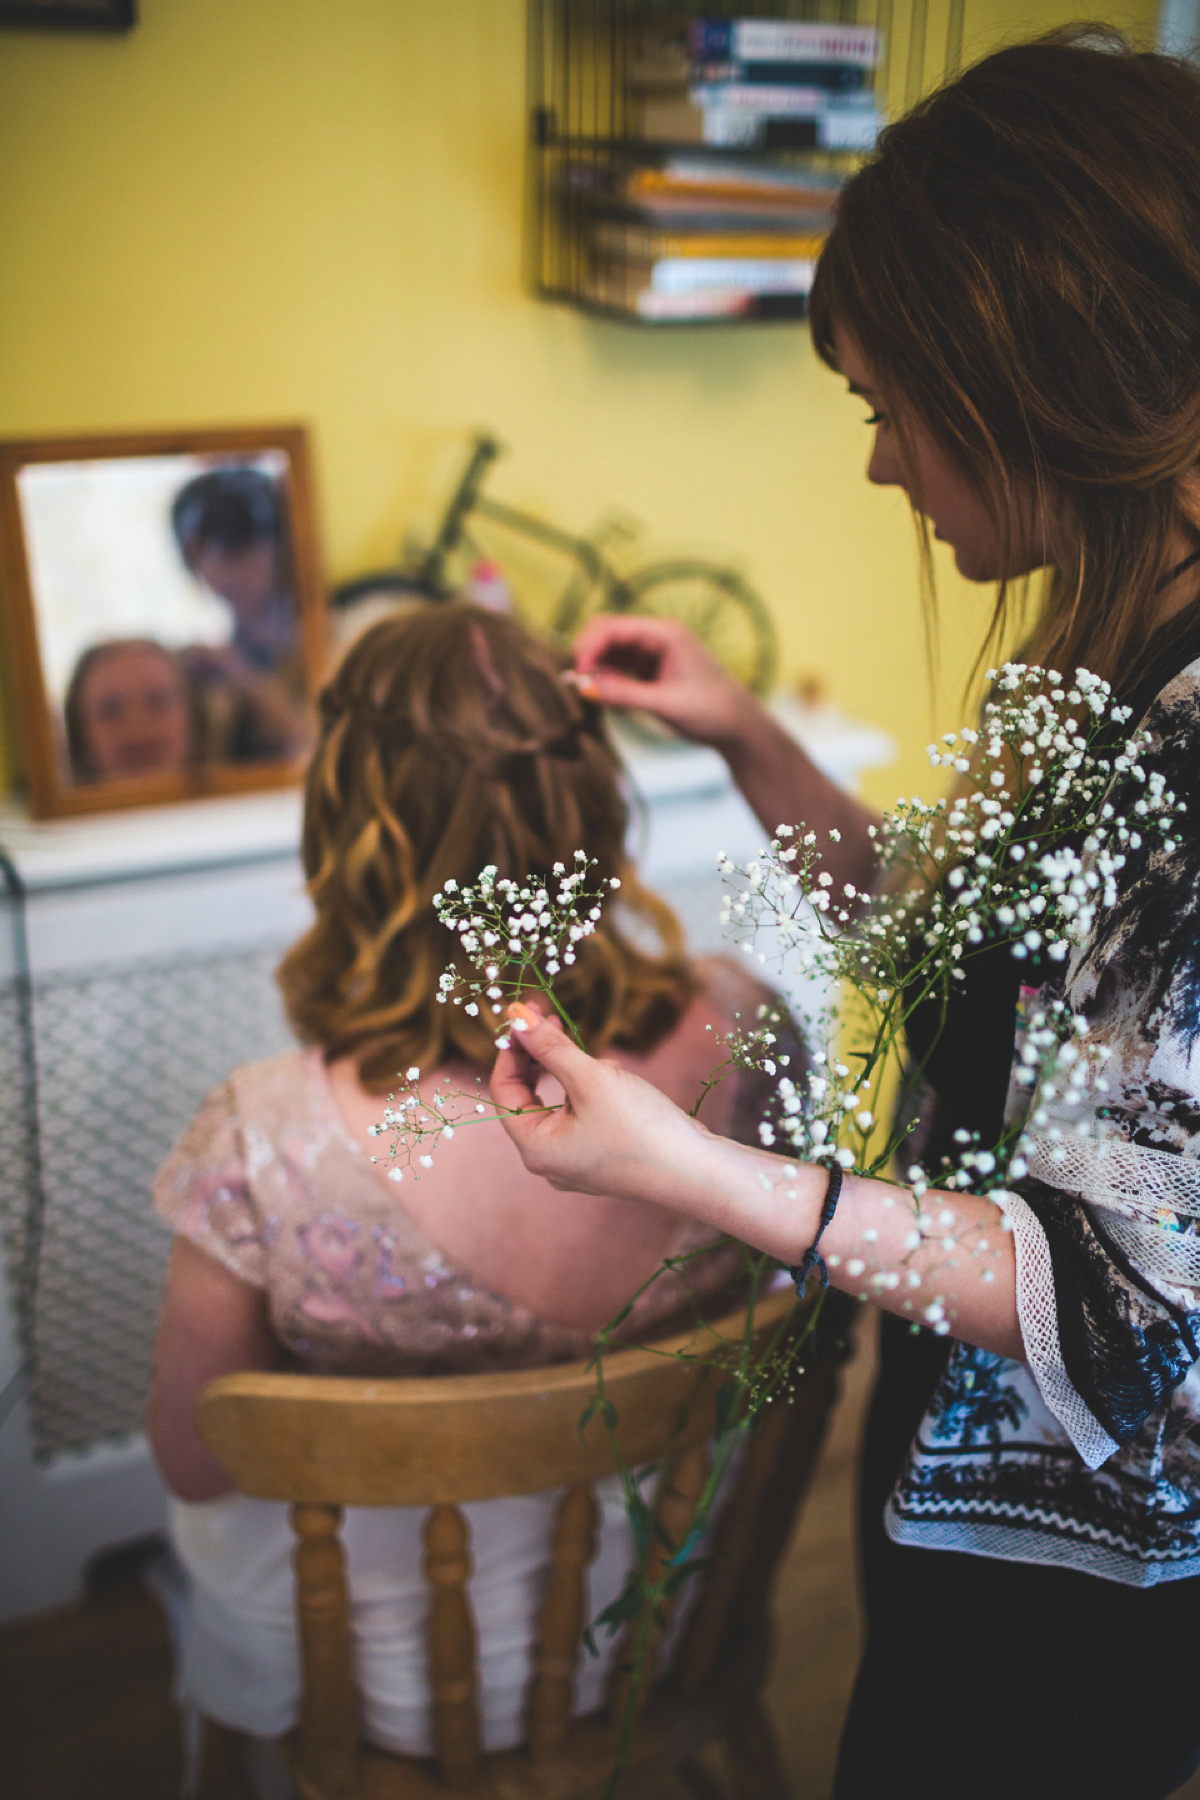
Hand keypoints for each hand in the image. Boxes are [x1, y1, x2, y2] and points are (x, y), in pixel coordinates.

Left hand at [491, 1003, 709, 1206]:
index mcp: (535, 1148)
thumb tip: (517, 1017)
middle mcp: (550, 1161)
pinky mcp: (603, 1158)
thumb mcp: (591, 1077)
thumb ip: (550, 1047)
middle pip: (531, 1097)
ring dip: (576, 1074)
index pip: (505, 1090)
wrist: (697, 1171)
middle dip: (544, 1058)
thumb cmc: (640, 1127)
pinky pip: (585, 1116)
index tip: (526, 1015)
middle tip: (555, 1021)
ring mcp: (577, 1162)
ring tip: (608, 1067)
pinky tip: (622, 1084)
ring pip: (562, 1104)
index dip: (513, 1049)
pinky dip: (595, 1093)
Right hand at [571, 616, 759, 748]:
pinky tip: (610, 696)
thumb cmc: (710, 711)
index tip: (579, 675)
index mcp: (665, 633)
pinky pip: (618, 665)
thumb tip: (584, 688)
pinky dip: (608, 678)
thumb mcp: (664, 705)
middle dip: (588, 654)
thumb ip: (623, 695)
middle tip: (580, 684)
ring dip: (597, 667)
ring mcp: (652, 650)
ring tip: (598, 694)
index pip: (612, 627)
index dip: (589, 647)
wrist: (736, 725)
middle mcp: (657, 635)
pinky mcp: (650, 667)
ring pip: (609, 648)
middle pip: (606, 631)